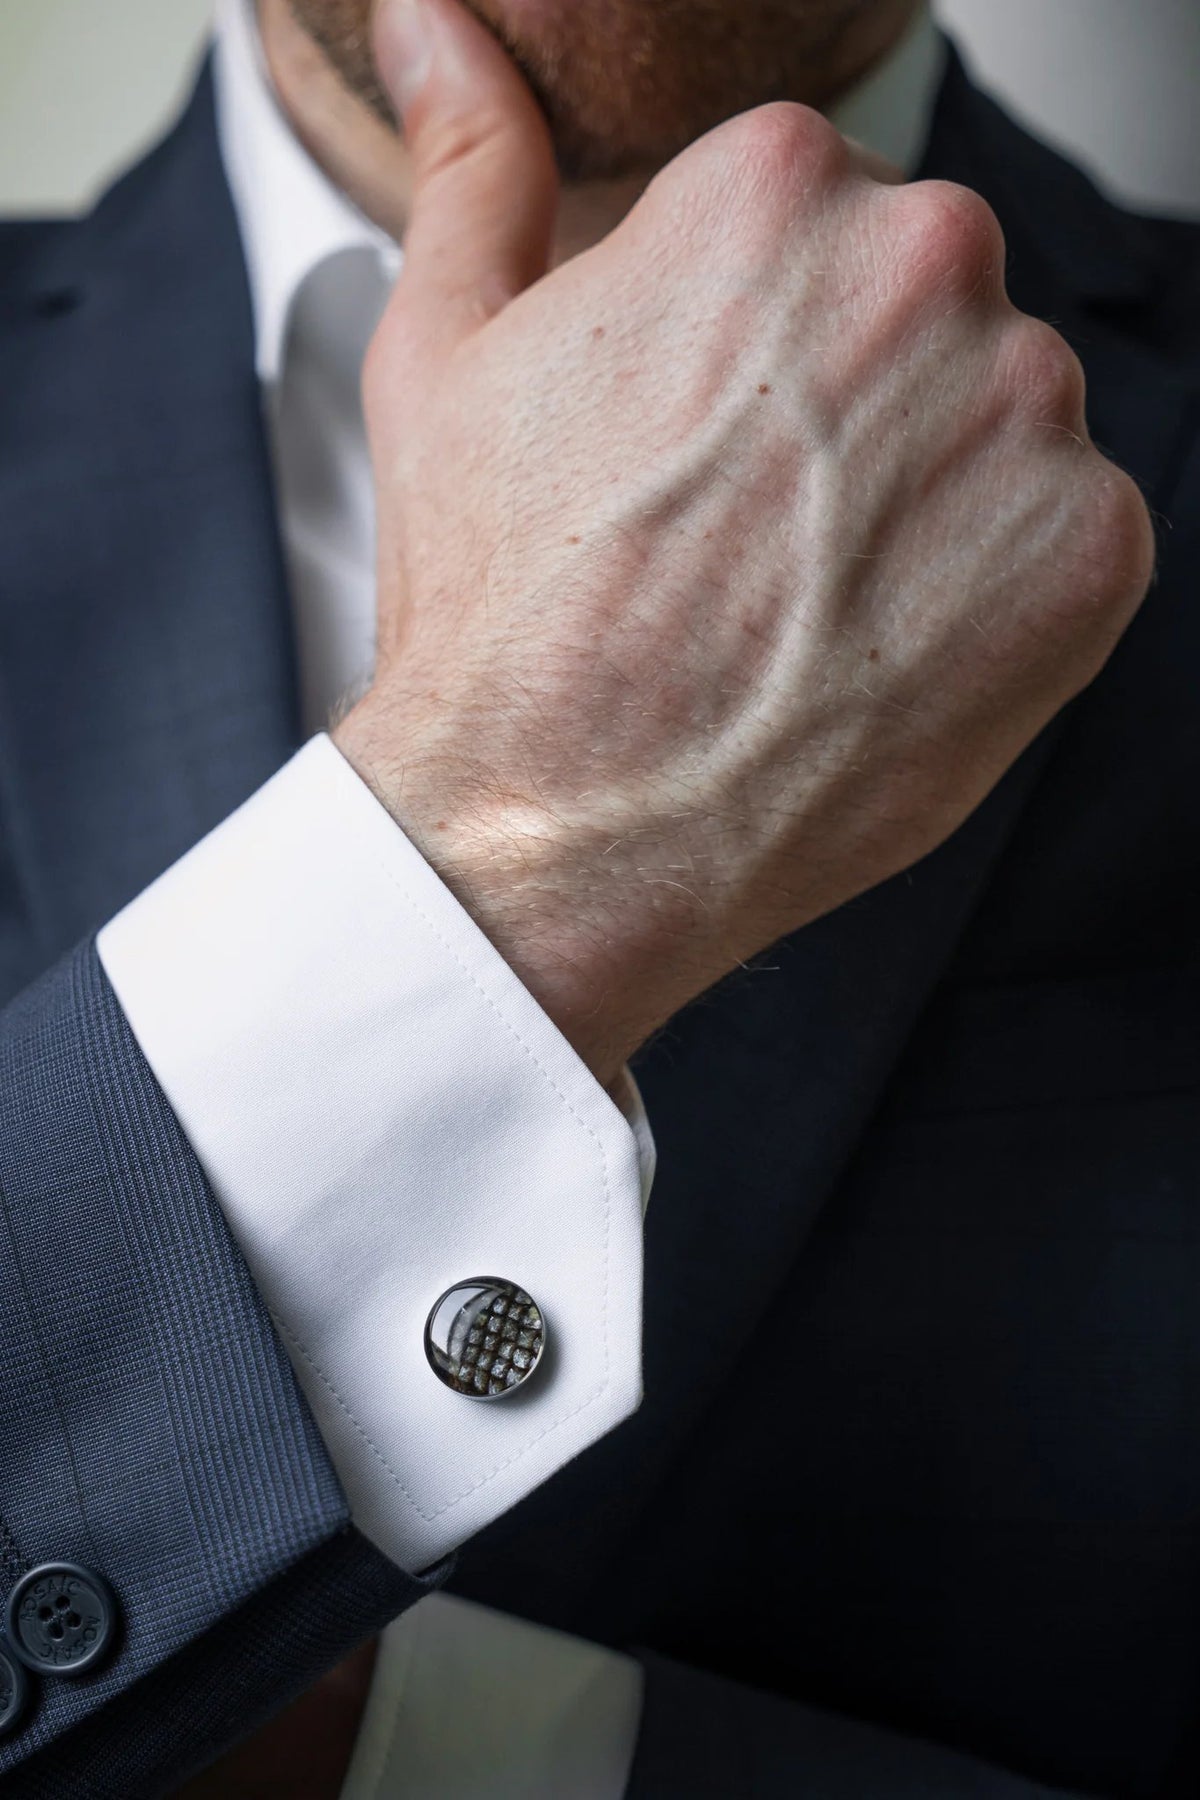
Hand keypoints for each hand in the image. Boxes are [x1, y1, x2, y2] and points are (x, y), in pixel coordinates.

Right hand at [334, 0, 1154, 1086]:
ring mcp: (1026, 409)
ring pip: (1001, 418)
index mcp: (772, 185)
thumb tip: (438, 23)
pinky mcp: (1092, 552)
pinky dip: (993, 592)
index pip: (816, 218)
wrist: (564, 827)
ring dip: (927, 495)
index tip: (704, 440)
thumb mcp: (444, 353)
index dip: (751, 347)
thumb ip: (468, 157)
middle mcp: (924, 263)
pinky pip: (1066, 535)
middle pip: (922, 305)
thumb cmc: (499, 611)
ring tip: (806, 599)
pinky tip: (877, 648)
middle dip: (850, 403)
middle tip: (750, 529)